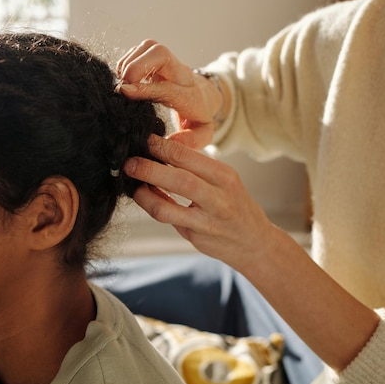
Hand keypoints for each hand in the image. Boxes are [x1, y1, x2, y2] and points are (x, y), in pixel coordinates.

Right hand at [117, 40, 219, 148]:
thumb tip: (171, 142)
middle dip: (137, 65)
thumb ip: (191, 140)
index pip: (167, 88)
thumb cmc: (197, 116)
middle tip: (123, 86)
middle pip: (160, 53)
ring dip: (129, 63)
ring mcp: (168, 61)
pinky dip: (127, 61)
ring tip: (123, 84)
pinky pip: (139, 49)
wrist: (202, 95)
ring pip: (149, 47)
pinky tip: (125, 79)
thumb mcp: (202, 133)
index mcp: (189, 94)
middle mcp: (180, 72)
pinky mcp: (156, 56)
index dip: (145, 89)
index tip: (126, 92)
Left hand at [124, 134, 275, 271]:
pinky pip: (168, 221)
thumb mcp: (224, 181)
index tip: (145, 141)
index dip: (162, 147)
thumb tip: (161, 150)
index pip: (188, 156)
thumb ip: (196, 168)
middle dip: (149, 169)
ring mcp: (207, 221)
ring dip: (145, 195)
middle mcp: (218, 198)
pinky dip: (153, 208)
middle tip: (130, 163)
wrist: (254, 242)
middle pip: (179, 180)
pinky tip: (147, 199)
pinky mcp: (196, 237)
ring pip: (167, 208)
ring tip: (135, 186)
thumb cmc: (234, 205)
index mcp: (224, 176)